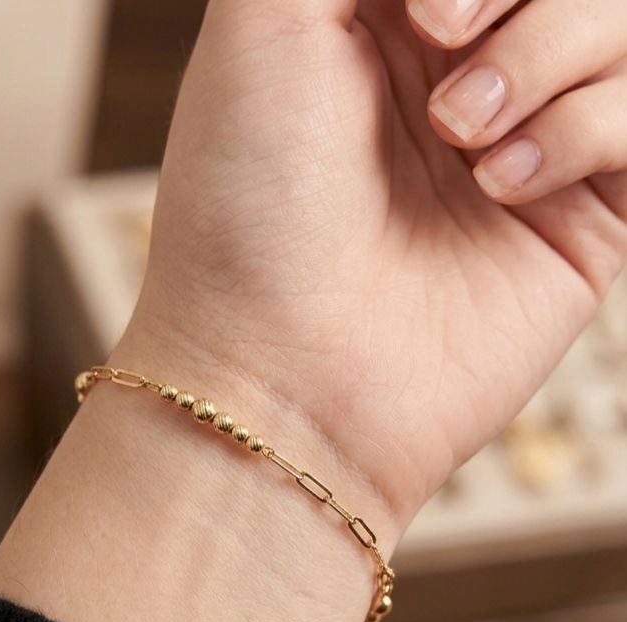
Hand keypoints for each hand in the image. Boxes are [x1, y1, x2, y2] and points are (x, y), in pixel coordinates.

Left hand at [119, 0, 626, 527]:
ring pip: (614, 26)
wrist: (284, 367)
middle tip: (444, 39)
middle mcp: (453, 78)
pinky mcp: (575, 219)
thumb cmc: (249, 200)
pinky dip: (584, 129)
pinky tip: (503, 186)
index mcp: (377, 25)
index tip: (422, 11)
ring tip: (462, 135)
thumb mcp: (261, 23)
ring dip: (544, 55)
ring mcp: (519, 145)